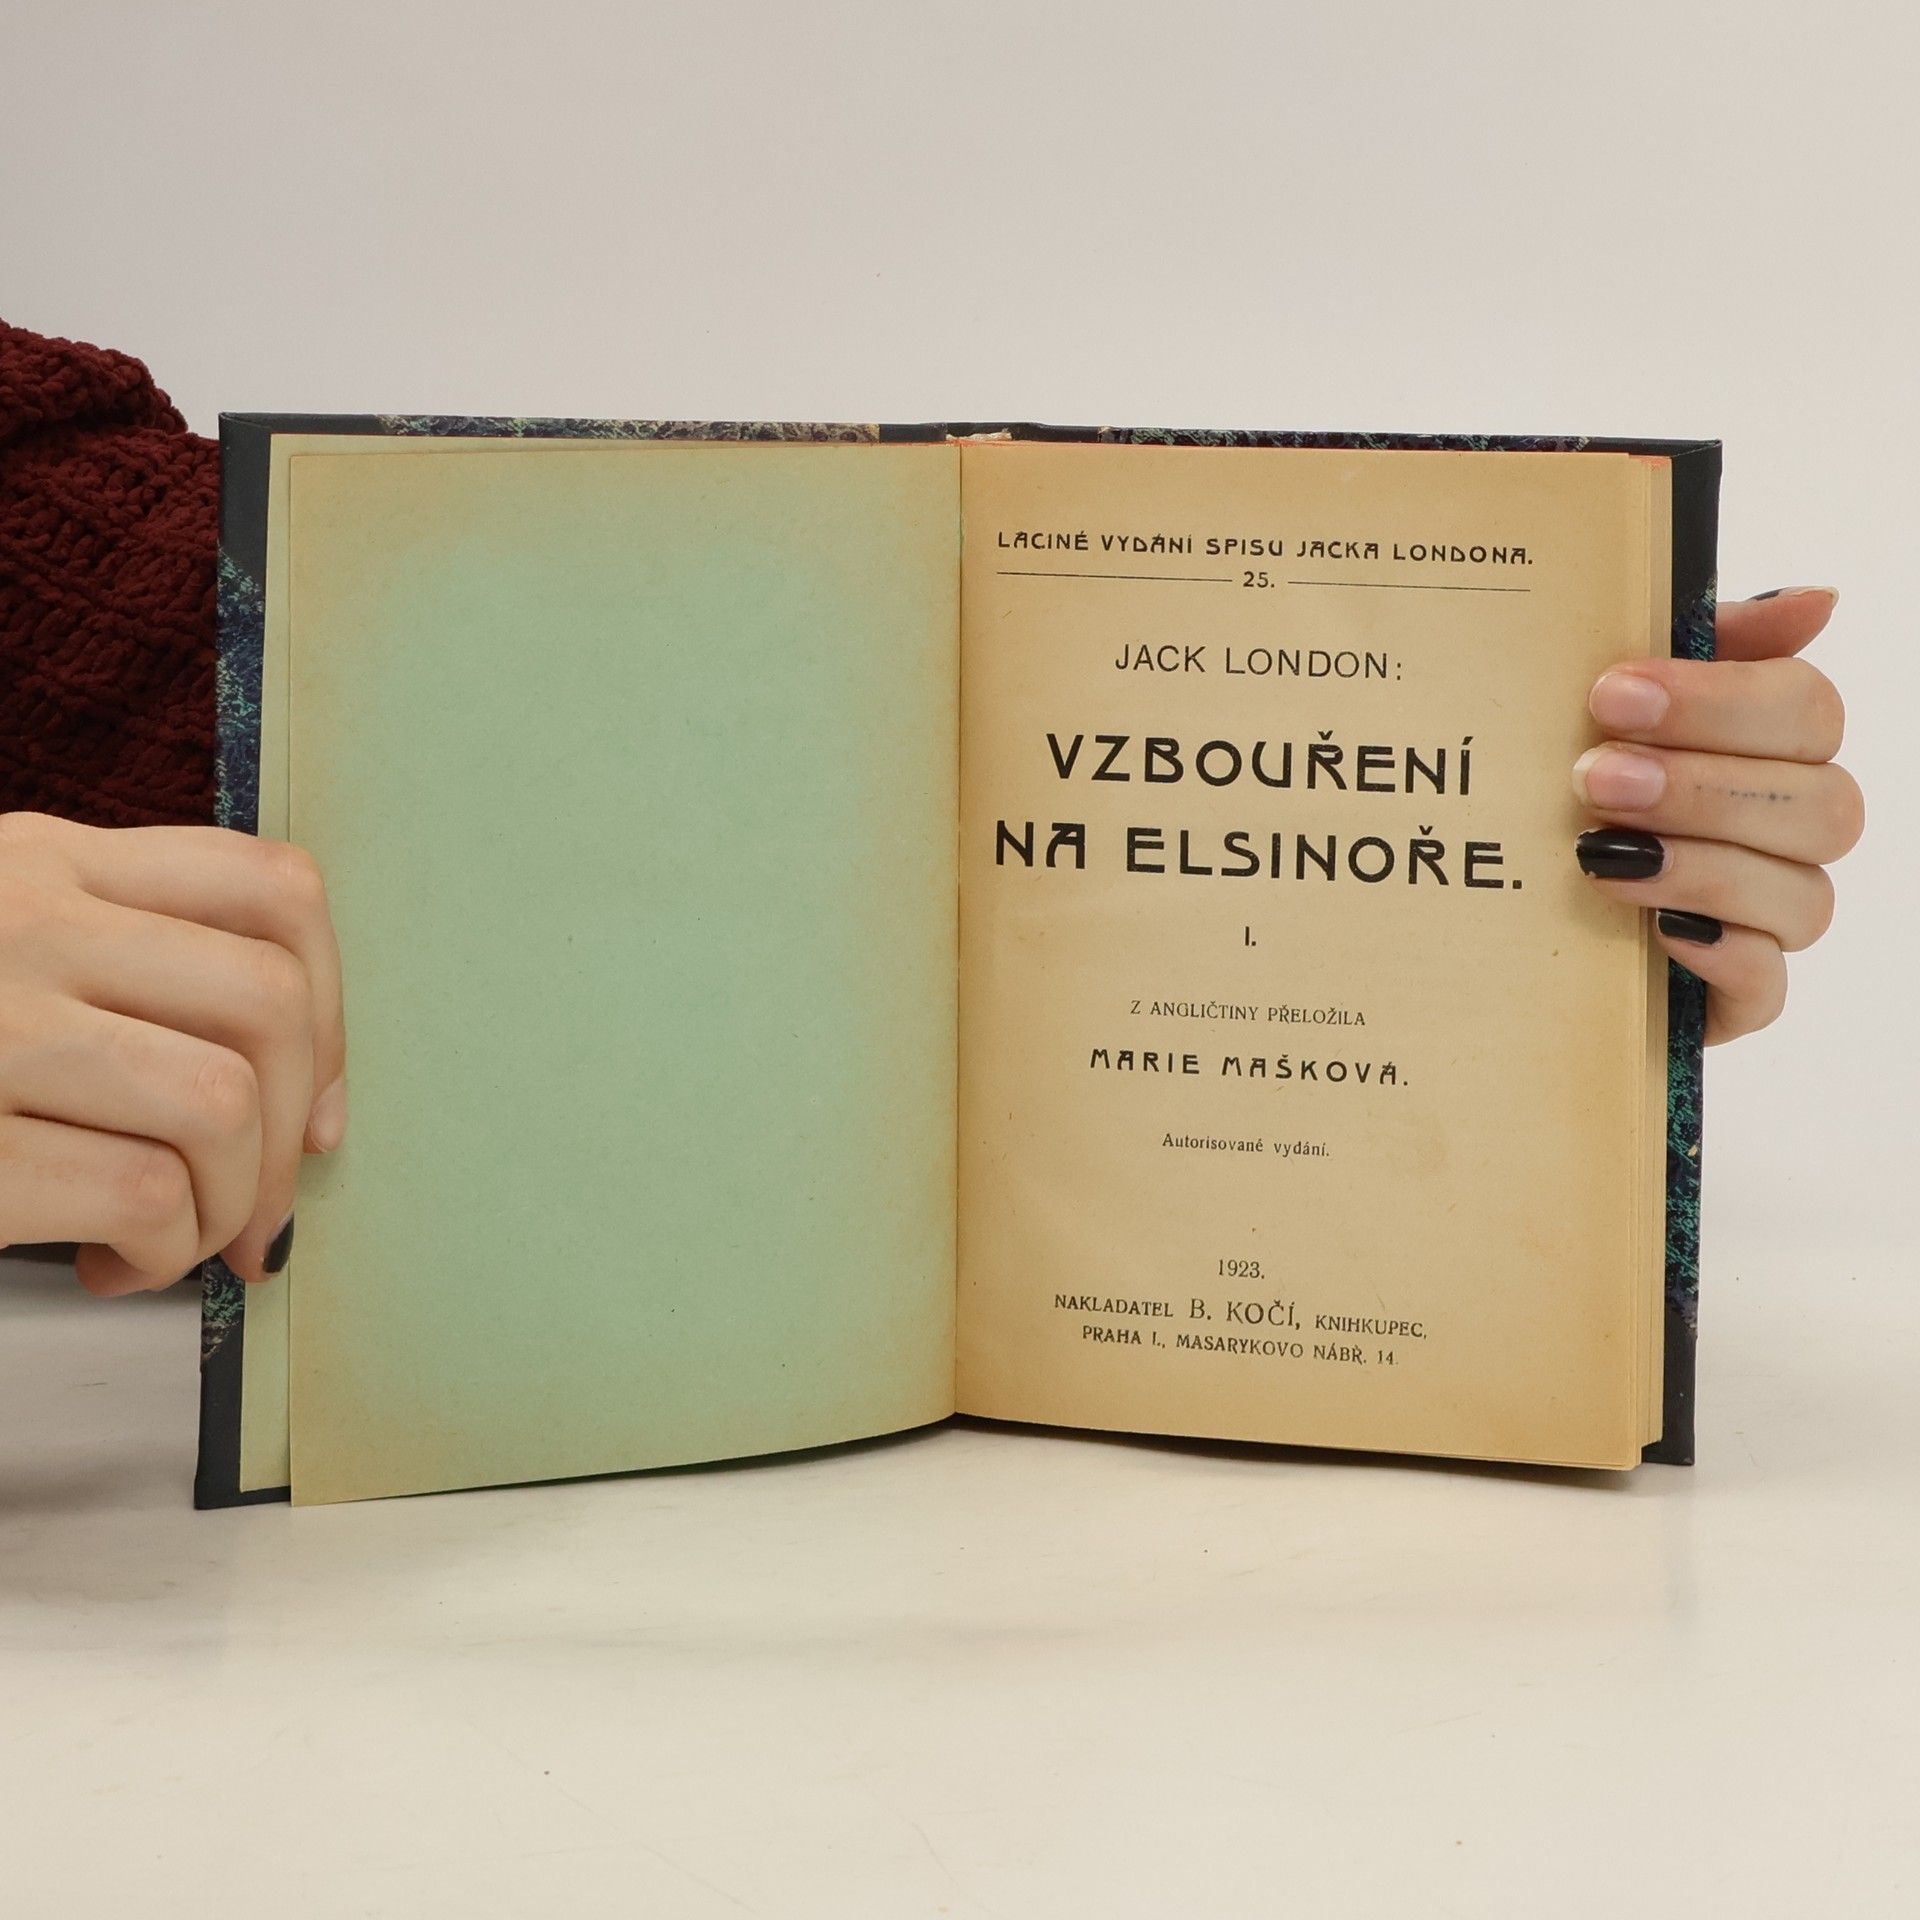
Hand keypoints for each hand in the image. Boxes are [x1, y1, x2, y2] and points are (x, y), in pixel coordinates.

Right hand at [0, 813, 346, 1293]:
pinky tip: (113, 1269)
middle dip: (294, 1130)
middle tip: (256, 1208)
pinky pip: (145, 1192)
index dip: (335, 1008)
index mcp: (42, 859)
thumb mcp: (9, 959)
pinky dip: (164, 1253)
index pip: (273, 888)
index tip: (318, 1106)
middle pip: (269, 1002)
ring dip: (230, 1202)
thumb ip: (130, 975)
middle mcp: (14, 918)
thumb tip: (313, 1106)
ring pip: (220, 1101)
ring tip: (178, 1240)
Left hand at [1573, 586, 1861, 1043]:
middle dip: (1704, 788)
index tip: (1611, 695)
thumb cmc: (1545, 783)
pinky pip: (1768, 990)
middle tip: (1595, 780)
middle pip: (1823, 804)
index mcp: (1762, 746)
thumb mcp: (1592, 701)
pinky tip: (1655, 933)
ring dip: (1703, 868)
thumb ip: (1691, 639)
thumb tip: (1814, 600)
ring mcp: (1763, 920)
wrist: (1476, 903)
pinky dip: (1720, 956)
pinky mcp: (1729, 999)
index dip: (1720, 701)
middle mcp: (1781, 830)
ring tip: (1598, 854)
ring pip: (1805, 897)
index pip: (1806, 709)